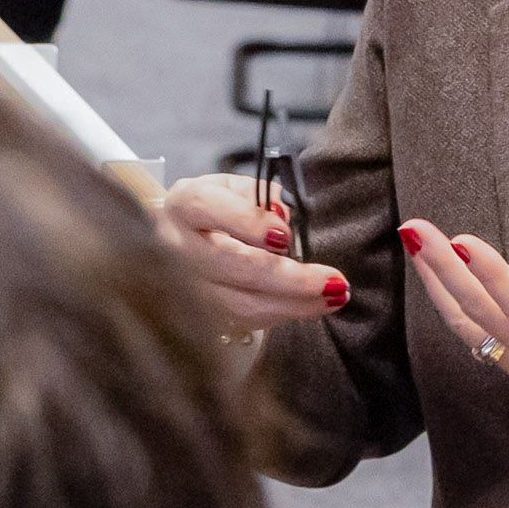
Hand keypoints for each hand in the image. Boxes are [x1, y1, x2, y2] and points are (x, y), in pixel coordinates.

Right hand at [155, 174, 351, 337]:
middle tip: (332, 281)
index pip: (210, 207)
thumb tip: (283, 220)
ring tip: (332, 297)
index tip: (286, 236)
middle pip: (233, 266)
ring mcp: (187, 285)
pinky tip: (310, 305)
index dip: (249, 222)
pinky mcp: (201, 313)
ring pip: (240, 303)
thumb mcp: (233, 187)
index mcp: (185, 205)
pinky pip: (245, 319)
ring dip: (293, 304)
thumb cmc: (214, 210)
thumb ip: (260, 196)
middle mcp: (178, 246)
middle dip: (289, 277)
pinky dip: (282, 313)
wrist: (176, 240)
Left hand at [401, 221, 508, 498]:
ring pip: (478, 330)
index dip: (495, 278)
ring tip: (416, 243)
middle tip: (415, 228)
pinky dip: (456, 311)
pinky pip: (484, 344)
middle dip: (449, 270)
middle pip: (491, 315)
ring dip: (443, 287)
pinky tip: (439, 284)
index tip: (463, 242)